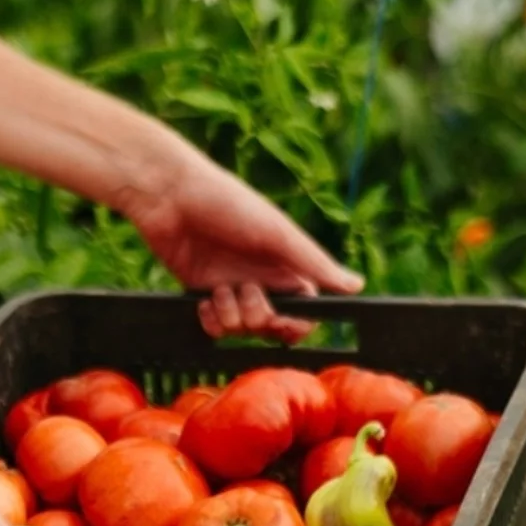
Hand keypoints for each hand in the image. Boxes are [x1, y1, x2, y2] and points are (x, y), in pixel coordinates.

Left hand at [121, 158, 364, 343]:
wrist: (168, 196)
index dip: (297, 322)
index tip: (283, 320)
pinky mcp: (202, 293)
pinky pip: (215, 327)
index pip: (305, 308)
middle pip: (273, 324)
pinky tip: (203, 301)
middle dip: (260, 318)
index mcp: (285, 263)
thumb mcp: (277, 232)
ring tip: (219, 289)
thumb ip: (315, 263)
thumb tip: (357, 285)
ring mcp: (231, 287)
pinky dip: (211, 320)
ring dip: (232, 315)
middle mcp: (261, 278)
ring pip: (242, 329)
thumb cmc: (227, 203)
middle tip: (247, 294)